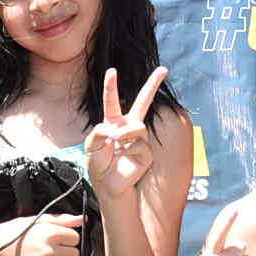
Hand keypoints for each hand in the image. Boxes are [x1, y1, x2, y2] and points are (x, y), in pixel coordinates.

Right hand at [0, 209, 84, 255]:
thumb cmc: (19, 231)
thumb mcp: (40, 220)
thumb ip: (63, 220)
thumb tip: (83, 220)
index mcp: (50, 233)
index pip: (75, 239)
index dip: (68, 238)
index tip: (58, 238)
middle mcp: (48, 250)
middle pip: (74, 255)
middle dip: (65, 252)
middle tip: (52, 249)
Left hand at [83, 65, 166, 202]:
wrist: (108, 186)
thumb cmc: (99, 166)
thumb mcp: (91, 147)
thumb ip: (98, 133)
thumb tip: (114, 129)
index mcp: (113, 122)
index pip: (112, 101)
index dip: (111, 86)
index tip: (112, 71)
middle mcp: (127, 127)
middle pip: (143, 102)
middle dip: (153, 85)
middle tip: (164, 69)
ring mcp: (138, 139)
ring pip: (137, 127)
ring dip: (124, 134)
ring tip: (116, 143)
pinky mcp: (145, 153)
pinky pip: (140, 145)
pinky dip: (129, 149)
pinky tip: (123, 157)